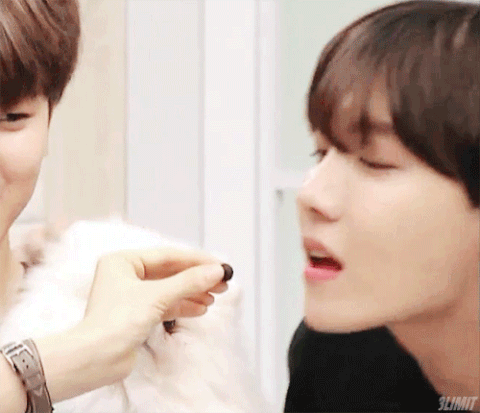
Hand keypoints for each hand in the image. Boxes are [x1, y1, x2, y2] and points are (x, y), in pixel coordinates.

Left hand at [80, 248, 228, 378]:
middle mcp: (126, 275)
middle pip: (170, 272)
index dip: (196, 260)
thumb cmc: (116, 321)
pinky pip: (165, 304)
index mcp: (123, 261)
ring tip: (214, 296)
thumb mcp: (157, 296)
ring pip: (169, 289)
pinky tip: (201, 308)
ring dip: (192, 292)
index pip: (168, 256)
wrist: (95, 360)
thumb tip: (217, 271)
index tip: (219, 265)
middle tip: (222, 282)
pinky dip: (183, 306)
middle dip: (196, 278)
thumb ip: (189, 282)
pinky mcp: (136, 315)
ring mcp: (131, 296)